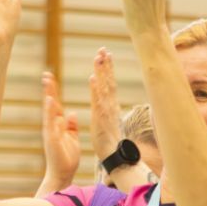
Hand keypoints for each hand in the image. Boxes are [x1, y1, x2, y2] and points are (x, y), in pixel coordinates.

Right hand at [38, 72, 79, 190]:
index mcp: (59, 125)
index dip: (54, 92)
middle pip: (51, 104)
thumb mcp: (73, 138)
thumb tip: (72, 112)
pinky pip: (50, 122)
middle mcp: (52, 126)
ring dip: (48, 95)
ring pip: (49, 110)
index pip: (56, 104)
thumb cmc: (67, 158)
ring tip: (47, 81)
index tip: (52, 78)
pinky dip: (50, 111)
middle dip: (49, 89)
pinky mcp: (51, 138)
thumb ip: (72, 126)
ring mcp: (50, 131)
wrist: (63, 174)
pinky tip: (50, 101)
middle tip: (46, 74)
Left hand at [89, 47, 121, 162]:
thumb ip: (109, 109)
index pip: (109, 83)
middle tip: (103, 49)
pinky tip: (93, 78)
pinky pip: (97, 100)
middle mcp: (110, 105)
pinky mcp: (100, 117)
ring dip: (101, 72)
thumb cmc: (109, 141)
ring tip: (99, 57)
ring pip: (104, 87)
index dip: (108, 69)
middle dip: (106, 65)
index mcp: (111, 105)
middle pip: (108, 81)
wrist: (113, 156)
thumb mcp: (109, 121)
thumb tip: (111, 101)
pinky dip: (95, 89)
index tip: (106, 55)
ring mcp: (106, 110)